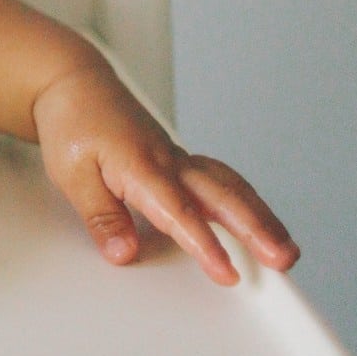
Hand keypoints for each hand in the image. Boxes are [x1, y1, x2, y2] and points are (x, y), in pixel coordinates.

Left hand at [31, 62, 299, 285]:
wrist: (74, 83)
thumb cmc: (73, 122)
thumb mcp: (71, 174)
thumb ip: (101, 216)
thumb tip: (123, 252)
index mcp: (143, 165)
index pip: (179, 212)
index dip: (205, 245)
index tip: (226, 272)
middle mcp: (169, 160)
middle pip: (221, 196)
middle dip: (256, 229)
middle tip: (283, 260)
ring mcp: (178, 158)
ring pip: (229, 186)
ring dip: (261, 216)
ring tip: (285, 248)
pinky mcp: (179, 159)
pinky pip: (221, 178)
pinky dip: (245, 199)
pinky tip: (258, 218)